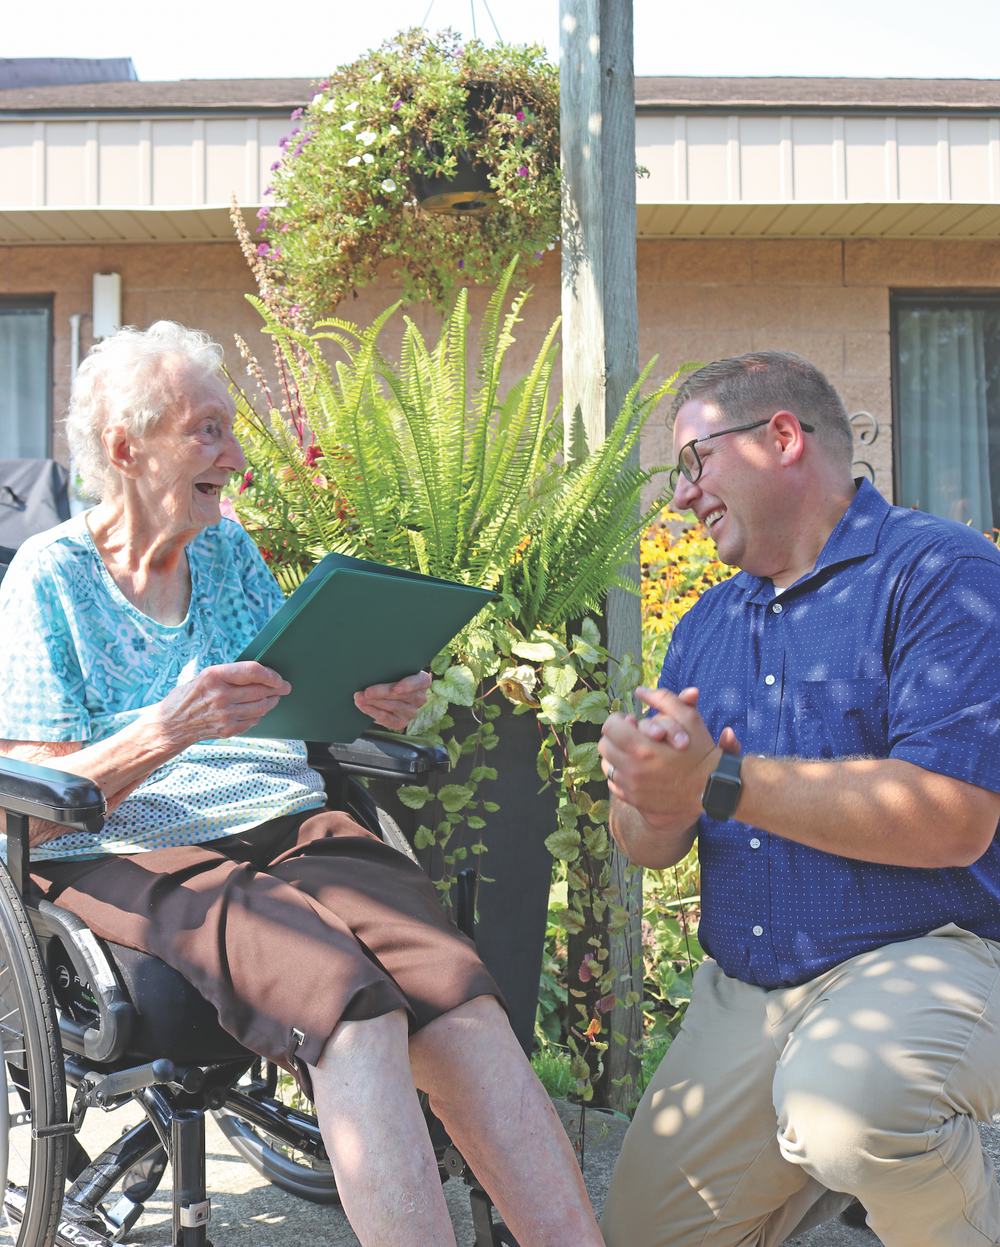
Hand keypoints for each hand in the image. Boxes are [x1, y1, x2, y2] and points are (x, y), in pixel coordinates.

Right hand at [155, 662, 291, 744]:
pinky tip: (258, 710)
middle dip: (277, 688)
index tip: (278, 677)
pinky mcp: (227, 729)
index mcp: (214, 676)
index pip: (252, 671)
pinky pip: (253, 720)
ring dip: (271, 701)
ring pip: (260, 707)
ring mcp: (224, 714)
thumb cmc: (189, 696)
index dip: (270, 674)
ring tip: (275, 697)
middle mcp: (220, 695)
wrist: (171, 725)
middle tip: (284, 687)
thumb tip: (260, 674)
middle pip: (260, 690)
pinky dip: (259, 715)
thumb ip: (230, 675)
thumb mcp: (204, 677)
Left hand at [354, 671, 431, 730]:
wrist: (387, 696)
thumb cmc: (391, 678)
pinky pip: (388, 719)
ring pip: (393, 706)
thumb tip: (371, 669)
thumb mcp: (394, 672)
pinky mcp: (402, 722)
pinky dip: (374, 712)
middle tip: (367, 692)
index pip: (420, 681)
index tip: (396, 689)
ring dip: (374, 702)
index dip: (408, 685)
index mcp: (422, 681)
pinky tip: (364, 707)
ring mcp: (412, 711)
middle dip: (381, 693)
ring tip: (359, 698)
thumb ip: (390, 670)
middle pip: (401, 695)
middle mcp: (420, 697)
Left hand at [599, 686, 736, 829]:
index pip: (610, 728)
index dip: (619, 721)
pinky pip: (614, 784)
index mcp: (642, 747)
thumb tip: (640, 691)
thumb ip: (663, 699)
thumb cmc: (701, 751)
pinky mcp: (635, 800)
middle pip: (605, 746)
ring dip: (617, 756)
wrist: (712, 788)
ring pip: (607, 766)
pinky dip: (621, 775)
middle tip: (633, 737)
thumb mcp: (688, 718)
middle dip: (616, 737)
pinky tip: (636, 769)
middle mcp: (632, 769)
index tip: (632, 722)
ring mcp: (632, 787)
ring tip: (634, 753)